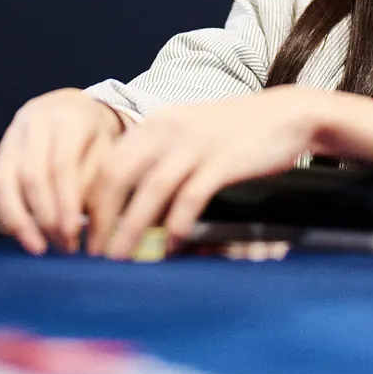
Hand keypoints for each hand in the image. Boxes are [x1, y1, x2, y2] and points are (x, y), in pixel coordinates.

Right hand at [0, 88, 124, 254]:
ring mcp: (13, 131)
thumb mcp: (109, 153)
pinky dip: (5, 211)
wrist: (76, 109)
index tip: (72, 234)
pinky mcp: (0, 146)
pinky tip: (21, 232)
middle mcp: (36, 119)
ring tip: (37, 246)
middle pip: (31, 174)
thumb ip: (95, 186)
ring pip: (4, 179)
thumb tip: (84, 229)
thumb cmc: (97, 135)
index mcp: (69, 117)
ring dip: (18, 220)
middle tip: (61, 246)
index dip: (65, 204)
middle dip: (44, 217)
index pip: (62, 165)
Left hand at [83, 85, 322, 259]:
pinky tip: (171, 249)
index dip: (90, 200)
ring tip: (120, 259)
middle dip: (101, 218)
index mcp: (155, 123)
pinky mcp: (221, 161)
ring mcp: (195, 144)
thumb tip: (136, 210)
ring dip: (130, 229)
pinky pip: (189, 199)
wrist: (287, 114)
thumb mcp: (190, 136)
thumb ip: (161, 163)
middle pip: (117, 175)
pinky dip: (176, 227)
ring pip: (149, 191)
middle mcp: (168, 129)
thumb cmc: (236, 133)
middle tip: (94, 253)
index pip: (107, 163)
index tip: (84, 232)